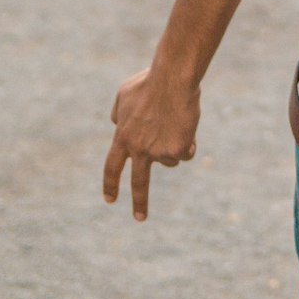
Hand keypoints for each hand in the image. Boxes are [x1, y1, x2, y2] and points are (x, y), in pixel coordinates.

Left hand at [103, 67, 200, 220]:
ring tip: (176, 121)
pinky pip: (187, 152)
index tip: (110, 200)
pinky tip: (187, 123)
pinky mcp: (177, 150)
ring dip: (174, 146)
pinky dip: (189, 141)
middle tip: (140, 218)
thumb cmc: (149, 82)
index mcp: (122, 137)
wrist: (171, 80)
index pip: (112, 167)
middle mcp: (138, 149)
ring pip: (170, 160)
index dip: (110, 184)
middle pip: (139, 182)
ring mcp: (157, 151)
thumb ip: (119, 113)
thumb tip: (117, 124)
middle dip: (140, 202)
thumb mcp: (124, 95)